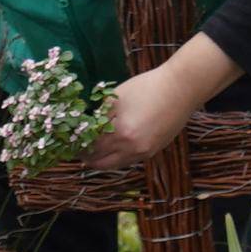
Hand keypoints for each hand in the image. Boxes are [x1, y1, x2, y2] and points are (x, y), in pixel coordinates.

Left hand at [72, 65, 207, 190]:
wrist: (180, 88)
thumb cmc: (147, 87)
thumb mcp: (117, 98)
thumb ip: (100, 115)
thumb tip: (85, 126)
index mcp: (120, 132)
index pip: (91, 148)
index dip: (78, 146)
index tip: (70, 143)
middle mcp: (131, 148)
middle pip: (101, 162)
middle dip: (87, 157)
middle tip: (78, 150)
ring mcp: (144, 152)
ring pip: (115, 165)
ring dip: (102, 160)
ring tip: (93, 150)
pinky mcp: (153, 151)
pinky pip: (129, 160)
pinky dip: (117, 157)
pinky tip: (112, 147)